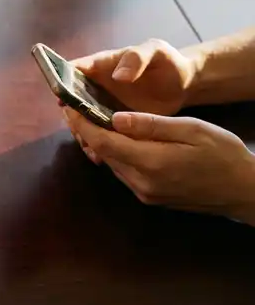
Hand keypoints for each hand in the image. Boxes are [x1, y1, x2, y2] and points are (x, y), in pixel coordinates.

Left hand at [64, 108, 254, 224]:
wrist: (244, 191)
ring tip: (94, 120)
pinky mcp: (150, 198)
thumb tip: (115, 118)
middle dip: (87, 131)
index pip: (102, 141)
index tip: (68, 107)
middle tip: (76, 109)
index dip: (81, 124)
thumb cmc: (223, 154)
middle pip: (103, 153)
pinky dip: (118, 155)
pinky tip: (121, 141)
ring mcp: (144, 193)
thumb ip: (151, 125)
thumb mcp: (192, 129)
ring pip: (112, 164)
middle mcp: (141, 182)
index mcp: (150, 162)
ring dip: (102, 144)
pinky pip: (124, 173)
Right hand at [65, 38, 198, 161]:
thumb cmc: (168, 62)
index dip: (63, 81)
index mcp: (102, 65)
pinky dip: (97, 145)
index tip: (61, 98)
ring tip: (90, 147)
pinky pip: (100, 133)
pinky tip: (101, 156)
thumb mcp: (155, 50)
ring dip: (82, 133)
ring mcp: (104, 105)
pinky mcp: (116, 122)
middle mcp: (97, 86)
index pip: (75, 70)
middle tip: (77, 128)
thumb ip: (137, 58)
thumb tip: (117, 76)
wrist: (185, 84)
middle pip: (73, 99)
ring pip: (83, 119)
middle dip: (71, 114)